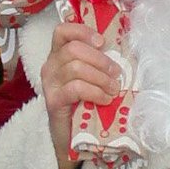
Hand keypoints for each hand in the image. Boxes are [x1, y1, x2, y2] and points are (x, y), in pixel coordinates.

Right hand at [37, 21, 118, 168]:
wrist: (71, 137)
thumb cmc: (84, 103)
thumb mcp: (91, 77)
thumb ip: (97, 62)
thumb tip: (120, 50)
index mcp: (58, 55)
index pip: (63, 31)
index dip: (83, 31)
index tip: (102, 42)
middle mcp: (50, 66)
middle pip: (73, 49)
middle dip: (100, 60)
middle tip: (116, 73)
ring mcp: (49, 84)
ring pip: (76, 68)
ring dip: (101, 78)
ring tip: (113, 90)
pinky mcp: (53, 102)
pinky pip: (75, 88)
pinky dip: (95, 92)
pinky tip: (105, 99)